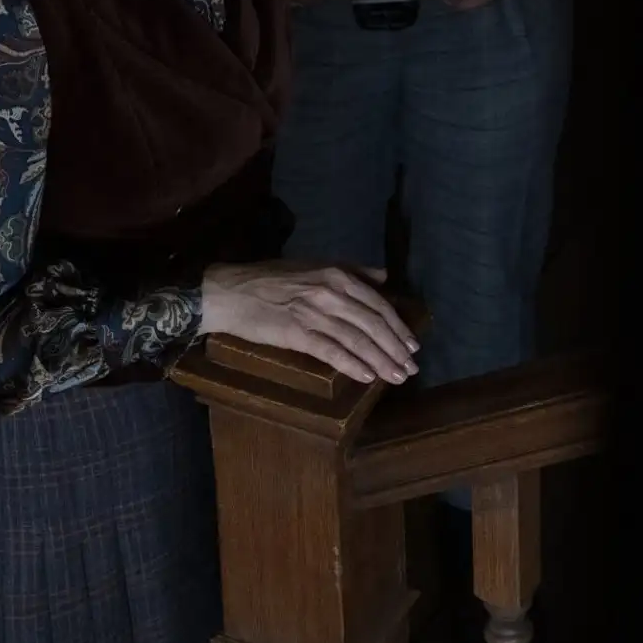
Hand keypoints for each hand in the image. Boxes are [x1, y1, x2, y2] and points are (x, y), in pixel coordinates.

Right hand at [201, 260, 417, 383]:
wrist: (230, 291)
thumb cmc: (271, 279)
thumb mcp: (315, 265)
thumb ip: (351, 270)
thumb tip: (383, 276)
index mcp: (337, 275)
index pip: (378, 304)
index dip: (398, 327)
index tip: (412, 345)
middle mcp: (331, 292)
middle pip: (373, 324)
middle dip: (396, 348)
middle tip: (411, 367)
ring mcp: (314, 313)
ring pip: (357, 339)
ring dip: (381, 360)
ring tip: (396, 377)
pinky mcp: (296, 333)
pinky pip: (331, 351)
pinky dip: (352, 364)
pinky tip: (367, 377)